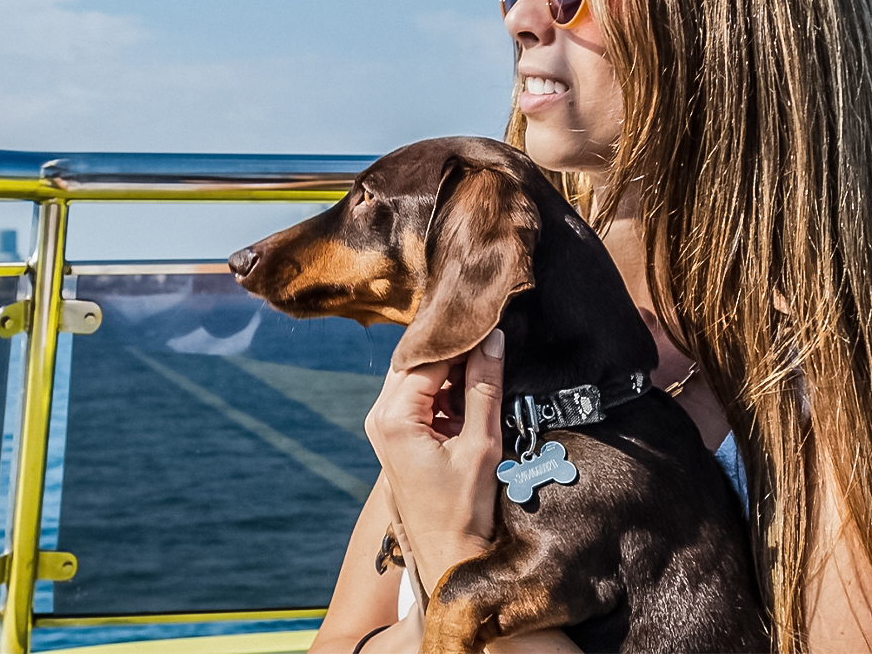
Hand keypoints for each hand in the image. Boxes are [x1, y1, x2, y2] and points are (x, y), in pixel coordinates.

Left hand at [365, 328, 505, 592]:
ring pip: (420, 374)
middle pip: (417, 360)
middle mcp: (380, 416)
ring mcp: (386, 425)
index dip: (459, 334)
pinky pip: (422, 395)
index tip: (487, 314)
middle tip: (489, 326)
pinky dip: (447, 386)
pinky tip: (476, 382)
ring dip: (452, 365)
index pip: (426, 355)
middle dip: (453, 345)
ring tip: (488, 352)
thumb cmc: (463, 511)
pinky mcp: (399, 434)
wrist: (448, 557)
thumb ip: (484, 387)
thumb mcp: (481, 445)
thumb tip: (491, 338)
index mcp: (393, 418)